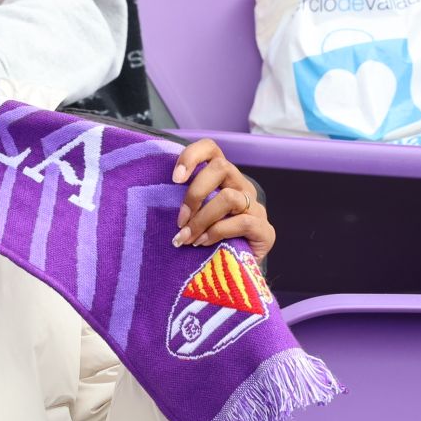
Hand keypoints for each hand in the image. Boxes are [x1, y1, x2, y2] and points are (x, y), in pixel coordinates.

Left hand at [171, 138, 274, 259]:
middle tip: (179, 220)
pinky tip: (203, 244)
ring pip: (228, 197)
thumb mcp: (190, 216)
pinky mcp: (265, 230)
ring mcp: (255, 208)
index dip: (192, 156)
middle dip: (195, 194)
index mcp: (222, 178)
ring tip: (187, 238)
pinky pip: (241, 221)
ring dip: (202, 219)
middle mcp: (241, 187)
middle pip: (221, 167)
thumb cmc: (204, 240)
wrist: (231, 271)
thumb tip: (154, 198)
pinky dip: (217, 233)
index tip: (174, 178)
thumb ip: (182, 202)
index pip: (211, 148)